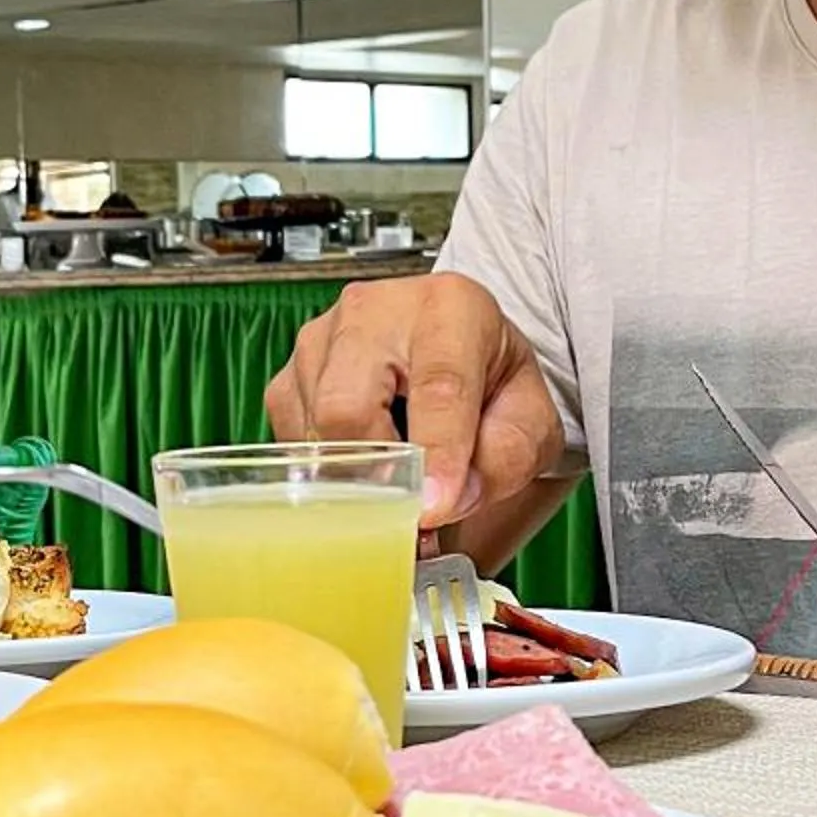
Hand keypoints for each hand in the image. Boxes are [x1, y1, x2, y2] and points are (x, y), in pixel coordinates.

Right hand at [263, 275, 563, 526]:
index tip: (435, 507)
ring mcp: (319, 339)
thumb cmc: (489, 385)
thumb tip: (446, 498)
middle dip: (376, 472)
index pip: (437, 385)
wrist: (456, 357)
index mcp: (449, 307)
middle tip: (409, 509)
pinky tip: (365, 463)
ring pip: (315, 432)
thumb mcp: (530, 420)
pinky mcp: (286, 376)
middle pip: (348, 407)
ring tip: (395, 479)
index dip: (436, 453)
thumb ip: (506, 457)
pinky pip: (292, 443)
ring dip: (354, 475)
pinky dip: (327, 471)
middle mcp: (373, 311)